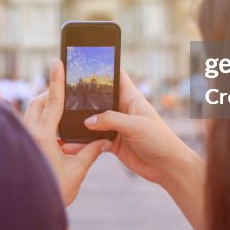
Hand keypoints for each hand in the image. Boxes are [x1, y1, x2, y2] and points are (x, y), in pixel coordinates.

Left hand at [24, 59, 108, 205]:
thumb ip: (90, 153)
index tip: (57, 61)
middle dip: (51, 93)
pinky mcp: (21, 147)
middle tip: (65, 91)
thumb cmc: (53, 193)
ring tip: (61, 111)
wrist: (27, 213)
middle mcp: (29, 134)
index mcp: (43, 137)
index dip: (57, 80)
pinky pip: (29, 126)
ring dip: (44, 107)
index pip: (52, 101)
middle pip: (38, 102)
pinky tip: (52, 133)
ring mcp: (23, 140)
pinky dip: (40, 122)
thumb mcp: (76, 172)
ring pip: (31, 113)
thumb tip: (103, 140)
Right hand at [65, 70, 195, 187]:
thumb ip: (111, 120)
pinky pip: (94, 140)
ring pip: (93, 120)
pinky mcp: (113, 142)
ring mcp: (117, 126)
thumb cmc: (159, 140)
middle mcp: (122, 109)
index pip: (115, 76)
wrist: (168, 167)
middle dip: (82, 97)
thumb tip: (87, 121)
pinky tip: (69, 145)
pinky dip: (82, 143)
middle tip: (61, 94)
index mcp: (131, 97)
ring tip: (61, 120)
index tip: (83, 62)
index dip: (102, 68)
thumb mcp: (135, 125)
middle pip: (99, 98)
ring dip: (80, 122)